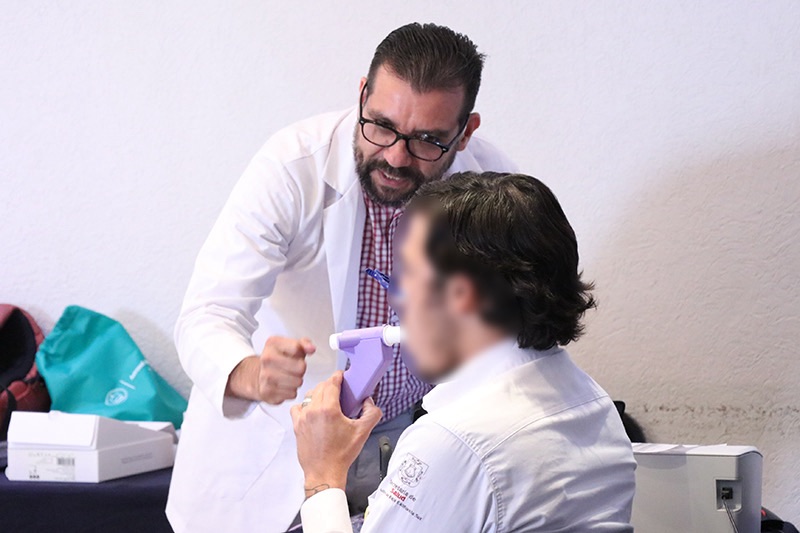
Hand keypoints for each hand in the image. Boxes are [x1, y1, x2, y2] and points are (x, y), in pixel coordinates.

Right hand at [226, 336, 315, 403]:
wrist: (259, 374)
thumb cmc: (280, 359)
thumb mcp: (291, 346)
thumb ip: (304, 344)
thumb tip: (311, 348)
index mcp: (273, 343)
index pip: (297, 348)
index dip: (301, 353)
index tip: (297, 355)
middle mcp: (266, 359)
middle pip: (300, 367)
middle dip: (301, 369)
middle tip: (294, 368)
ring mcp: (265, 376)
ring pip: (298, 382)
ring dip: (297, 381)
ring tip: (289, 377)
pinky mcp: (267, 392)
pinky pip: (292, 393)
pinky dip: (291, 391)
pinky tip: (284, 385)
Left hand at [290, 371, 381, 494]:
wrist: (324, 472)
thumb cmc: (341, 455)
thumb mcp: (363, 432)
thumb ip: (371, 413)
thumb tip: (369, 402)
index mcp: (328, 409)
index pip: (331, 382)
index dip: (338, 376)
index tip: (343, 376)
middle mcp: (312, 411)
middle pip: (321, 386)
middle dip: (331, 384)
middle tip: (340, 390)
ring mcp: (302, 418)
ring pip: (309, 395)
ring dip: (319, 393)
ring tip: (328, 401)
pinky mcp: (296, 426)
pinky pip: (298, 408)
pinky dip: (305, 406)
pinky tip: (313, 411)